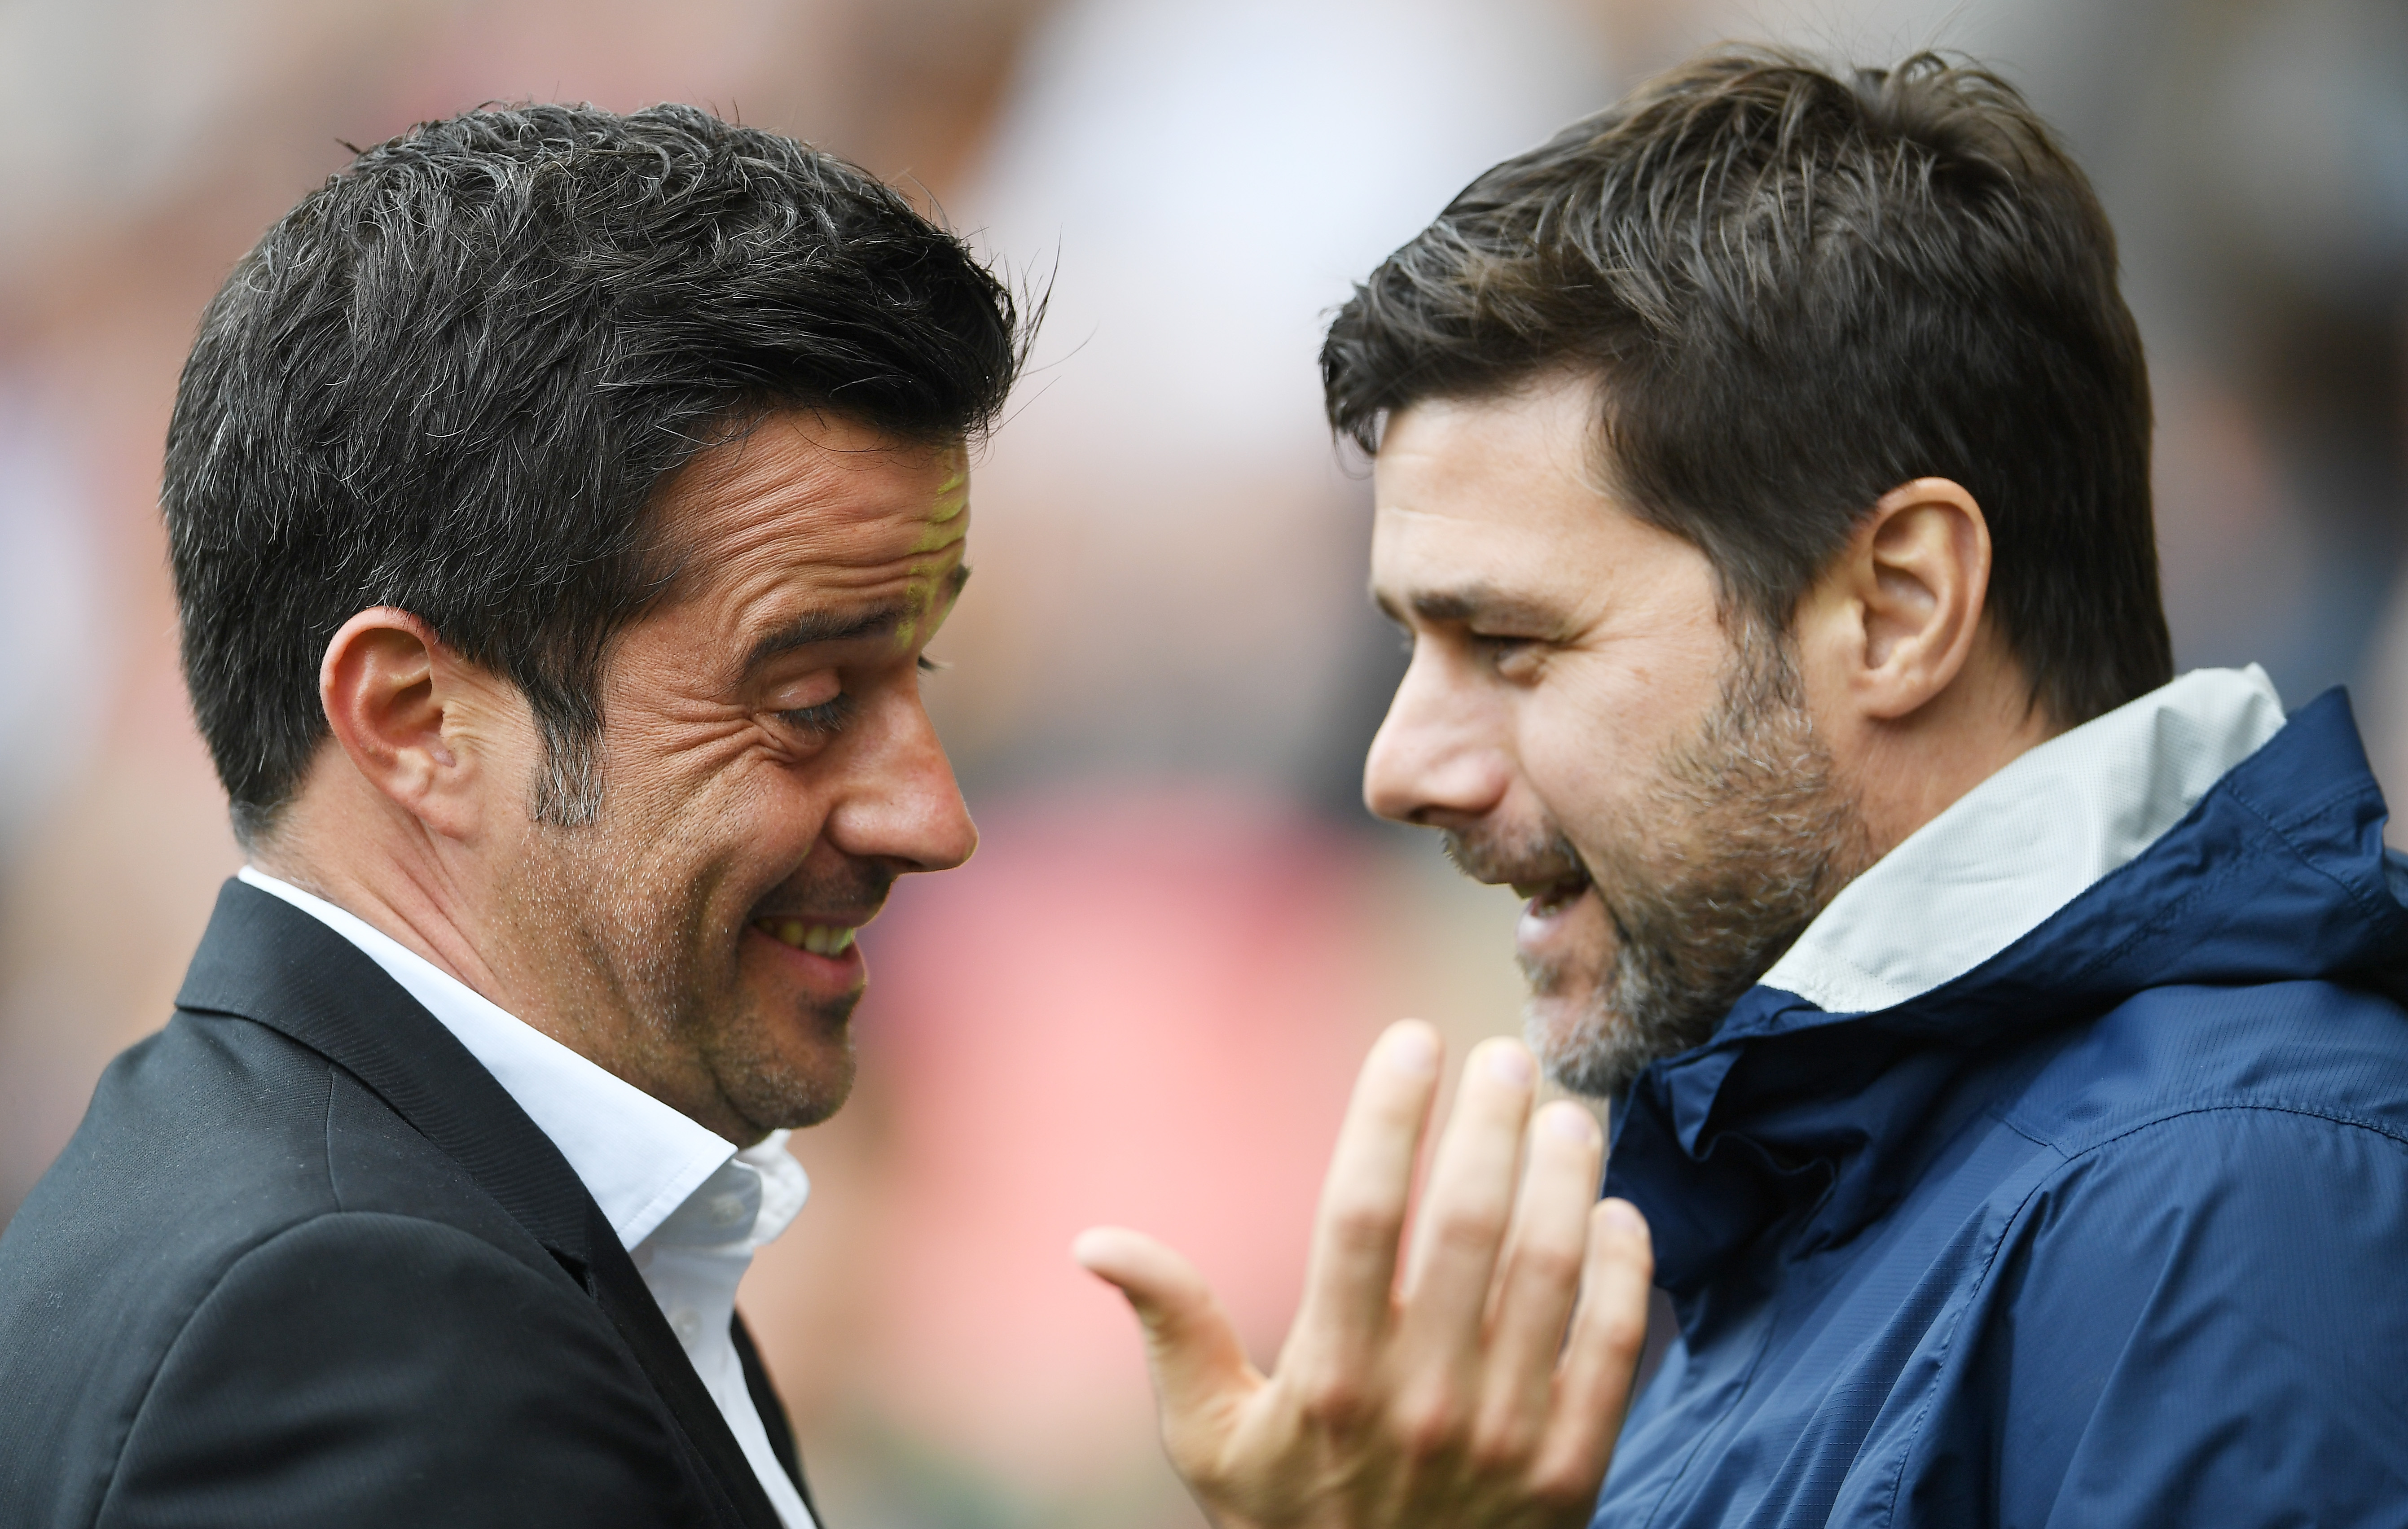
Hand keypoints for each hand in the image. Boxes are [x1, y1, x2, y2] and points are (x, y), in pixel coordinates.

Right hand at [1075, 1021, 1654, 1528]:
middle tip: (1505, 1055)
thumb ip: (1172, 1329)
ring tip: (1567, 1114)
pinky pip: (1613, 1352)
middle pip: (1466, 1226)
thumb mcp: (1210, 1438)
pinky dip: (1624, 1273)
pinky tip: (1618, 1213)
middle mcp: (1418, 1400)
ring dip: (1565, 1178)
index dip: (1389, 1116)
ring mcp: (1502, 1439)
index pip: (1361, 1214)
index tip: (1411, 1040)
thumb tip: (1094, 1243)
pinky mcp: (1570, 1477)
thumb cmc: (1287, 1522)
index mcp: (1327, 1378)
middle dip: (1489, 1122)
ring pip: (1548, 1273)